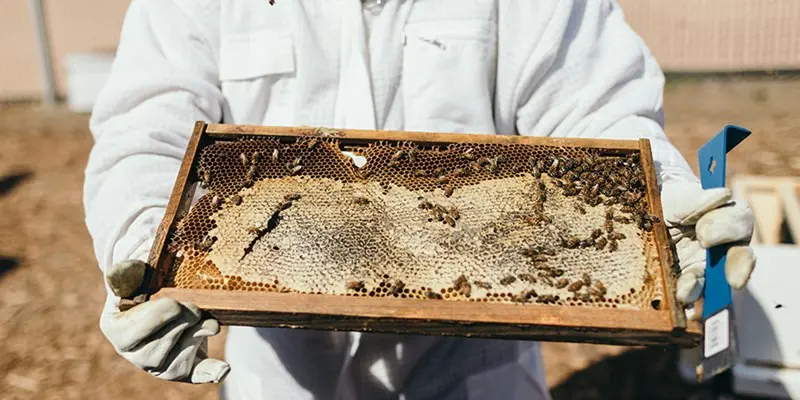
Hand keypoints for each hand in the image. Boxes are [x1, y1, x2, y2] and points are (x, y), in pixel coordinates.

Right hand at [100, 260, 229, 382]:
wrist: (160, 310)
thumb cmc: (145, 291)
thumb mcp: (134, 278)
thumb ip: (129, 272)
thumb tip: (128, 268)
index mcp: (117, 330)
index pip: (148, 321)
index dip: (167, 308)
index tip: (174, 301)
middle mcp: (135, 355)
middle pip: (171, 335)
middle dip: (188, 314)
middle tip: (193, 305)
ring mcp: (159, 367)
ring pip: (187, 348)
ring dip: (200, 327)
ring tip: (199, 315)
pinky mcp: (183, 371)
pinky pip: (198, 374)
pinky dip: (212, 371)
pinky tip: (223, 368)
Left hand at [660, 180, 755, 310]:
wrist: (642, 215)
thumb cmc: (667, 201)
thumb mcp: (676, 196)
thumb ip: (696, 198)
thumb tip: (724, 195)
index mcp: (727, 218)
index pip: (740, 220)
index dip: (727, 228)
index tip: (704, 235)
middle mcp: (722, 246)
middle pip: (739, 258)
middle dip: (738, 269)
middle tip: (734, 281)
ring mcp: (703, 266)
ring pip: (712, 282)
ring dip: (699, 288)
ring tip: (685, 293)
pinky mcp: (684, 282)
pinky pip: (690, 296)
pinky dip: (684, 302)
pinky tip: (676, 307)